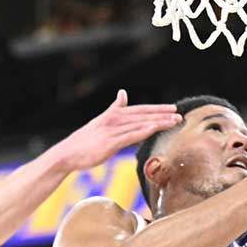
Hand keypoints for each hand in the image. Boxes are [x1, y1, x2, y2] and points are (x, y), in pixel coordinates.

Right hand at [53, 90, 180, 170]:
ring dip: (158, 123)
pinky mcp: (110, 143)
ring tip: (174, 122)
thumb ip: (114, 108)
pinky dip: (143, 131)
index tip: (172, 108)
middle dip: (162, 115)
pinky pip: (130, 136)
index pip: (140, 110)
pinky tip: (154, 129)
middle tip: (179, 115)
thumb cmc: (84, 141)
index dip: (157, 109)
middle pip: (143, 115)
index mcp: (113, 115)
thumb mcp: (101, 120)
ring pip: (140, 125)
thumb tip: (122, 93)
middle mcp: (114, 120)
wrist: (67, 153)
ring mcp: (112, 131)